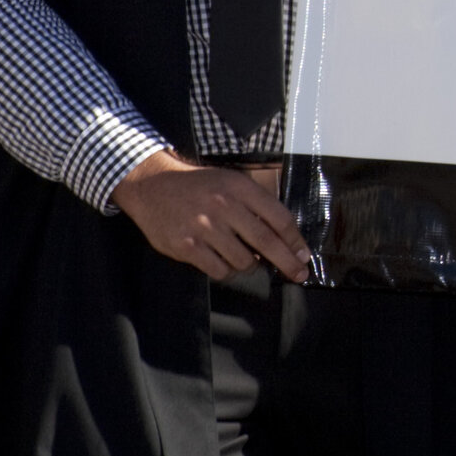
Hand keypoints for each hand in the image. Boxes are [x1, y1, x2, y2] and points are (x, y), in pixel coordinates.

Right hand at [115, 151, 310, 281]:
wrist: (152, 186)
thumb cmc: (198, 186)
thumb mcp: (231, 181)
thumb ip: (257, 204)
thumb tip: (286, 236)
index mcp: (240, 188)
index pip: (279, 218)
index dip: (295, 240)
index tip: (304, 255)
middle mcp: (224, 207)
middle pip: (267, 242)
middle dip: (287, 262)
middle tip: (299, 274)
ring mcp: (204, 228)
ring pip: (243, 261)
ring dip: (251, 266)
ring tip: (247, 259)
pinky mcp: (186, 246)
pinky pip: (218, 270)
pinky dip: (227, 271)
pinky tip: (225, 262)